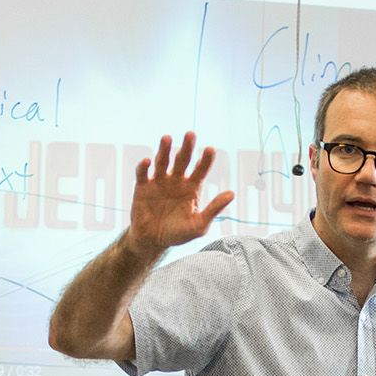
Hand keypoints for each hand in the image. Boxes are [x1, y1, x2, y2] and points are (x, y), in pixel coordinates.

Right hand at [127, 132, 233, 254]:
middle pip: (182, 159)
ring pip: (162, 161)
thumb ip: (214, 209)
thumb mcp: (199, 225)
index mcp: (192, 187)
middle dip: (187, 147)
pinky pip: (143, 174)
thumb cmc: (178, 234)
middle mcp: (176, 180)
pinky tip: (147, 161)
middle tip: (191, 134)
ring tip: (167, 138)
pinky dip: (144, 166)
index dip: (205, 159)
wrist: (153, 241)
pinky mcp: (143, 187)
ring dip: (164, 149)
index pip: (201, 169)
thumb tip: (232, 193)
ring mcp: (159, 182)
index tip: (210, 149)